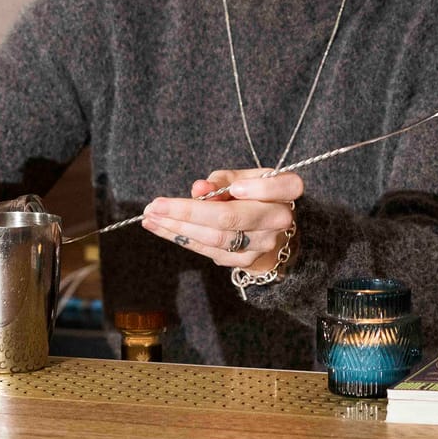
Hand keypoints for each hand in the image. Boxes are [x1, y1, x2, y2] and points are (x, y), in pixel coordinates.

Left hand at [140, 168, 302, 273]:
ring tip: (151, 216)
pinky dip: (181, 238)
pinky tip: (160, 227)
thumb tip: (198, 189)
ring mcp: (261, 245)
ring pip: (215, 238)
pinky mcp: (244, 261)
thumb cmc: (255, 195)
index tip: (233, 188)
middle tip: (155, 206)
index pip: (282, 188)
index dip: (257, 188)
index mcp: (286, 193)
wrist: (271, 233)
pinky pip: (208, 250)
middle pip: (232, 218)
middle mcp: (278, 221)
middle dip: (188, 211)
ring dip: (177, 227)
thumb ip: (223, 179)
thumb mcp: (245, 177)